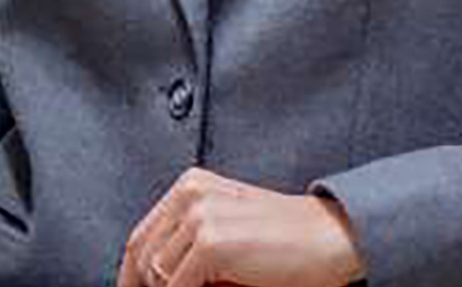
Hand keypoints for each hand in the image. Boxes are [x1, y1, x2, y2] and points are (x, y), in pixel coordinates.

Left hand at [117, 166, 364, 286]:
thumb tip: (151, 282)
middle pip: (141, 258)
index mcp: (192, 185)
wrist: (330, 239)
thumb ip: (186, 249)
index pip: (140, 240)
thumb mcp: (226, 234)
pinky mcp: (211, 241)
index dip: (131, 279)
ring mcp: (200, 214)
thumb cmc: (284, 245)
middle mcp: (191, 191)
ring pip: (155, 276)